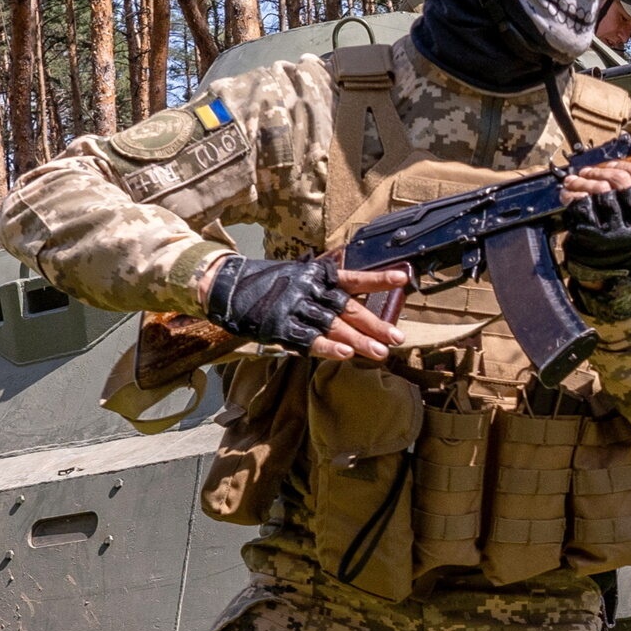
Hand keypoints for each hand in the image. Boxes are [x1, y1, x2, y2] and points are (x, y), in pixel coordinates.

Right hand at [202, 254, 406, 360]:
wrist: (226, 286)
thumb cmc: (268, 283)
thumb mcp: (298, 275)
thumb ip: (324, 285)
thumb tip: (355, 295)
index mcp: (316, 275)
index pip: (354, 277)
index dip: (379, 278)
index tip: (404, 278)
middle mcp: (309, 290)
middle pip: (349, 308)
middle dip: (375, 324)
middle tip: (398, 337)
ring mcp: (294, 308)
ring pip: (333, 326)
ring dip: (358, 341)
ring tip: (381, 353)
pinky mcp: (280, 326)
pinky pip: (308, 340)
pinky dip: (327, 347)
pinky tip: (345, 355)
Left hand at [561, 159, 630, 267]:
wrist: (604, 266)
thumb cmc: (622, 230)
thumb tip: (615, 165)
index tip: (615, 166)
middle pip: (623, 181)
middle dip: (603, 170)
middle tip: (589, 171)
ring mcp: (619, 233)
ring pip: (601, 189)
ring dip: (584, 179)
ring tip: (575, 179)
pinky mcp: (596, 236)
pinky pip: (582, 202)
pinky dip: (572, 192)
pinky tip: (569, 192)